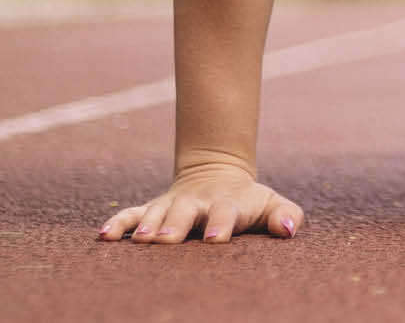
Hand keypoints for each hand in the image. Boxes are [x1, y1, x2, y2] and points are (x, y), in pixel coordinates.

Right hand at [97, 163, 303, 243]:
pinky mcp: (153, 210)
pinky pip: (132, 214)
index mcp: (227, 204)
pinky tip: (103, 237)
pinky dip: (119, 223)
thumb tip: (290, 230)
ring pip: (156, 212)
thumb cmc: (248, 202)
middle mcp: (196, 203)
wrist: (218, 173)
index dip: (221, 222)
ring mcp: (172, 205)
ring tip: (140, 241)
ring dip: (147, 225)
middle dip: (176, 223)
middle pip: (185, 211)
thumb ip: (286, 215)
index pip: (226, 211)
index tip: (216, 238)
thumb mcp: (271, 204)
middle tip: (167, 239)